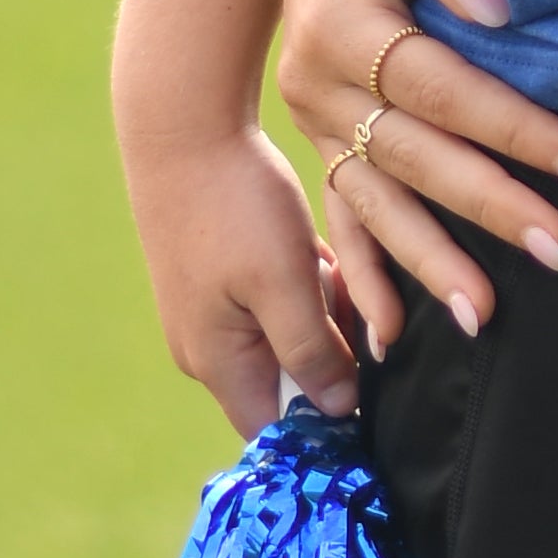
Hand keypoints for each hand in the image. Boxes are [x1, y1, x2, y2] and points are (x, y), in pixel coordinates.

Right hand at [124, 122, 363, 434]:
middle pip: (291, 383)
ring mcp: (212, 313)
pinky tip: (313, 252)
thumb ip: (311, 354)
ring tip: (329, 268)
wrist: (185, 127)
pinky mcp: (221, 279)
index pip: (275, 430)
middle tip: (352, 306)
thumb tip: (338, 412)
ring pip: (292, 337)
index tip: (373, 394)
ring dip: (323, 313)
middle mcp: (208, 348)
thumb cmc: (234, 208)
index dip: (325, 425)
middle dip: (333, 353)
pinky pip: (280, 303)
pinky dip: (308, 285)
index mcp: (218, 362)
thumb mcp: (284, 285)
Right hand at [269, 0, 557, 363]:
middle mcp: (314, 81)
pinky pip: (342, 218)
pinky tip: (384, 339)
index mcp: (338, 22)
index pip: (440, 88)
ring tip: (486, 316)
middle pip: (412, 157)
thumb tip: (496, 5)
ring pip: (375, 203)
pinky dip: (363, 277)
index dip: (512, 129)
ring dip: (430, 261)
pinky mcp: (321, 140)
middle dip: (488, 206)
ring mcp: (312, 119)